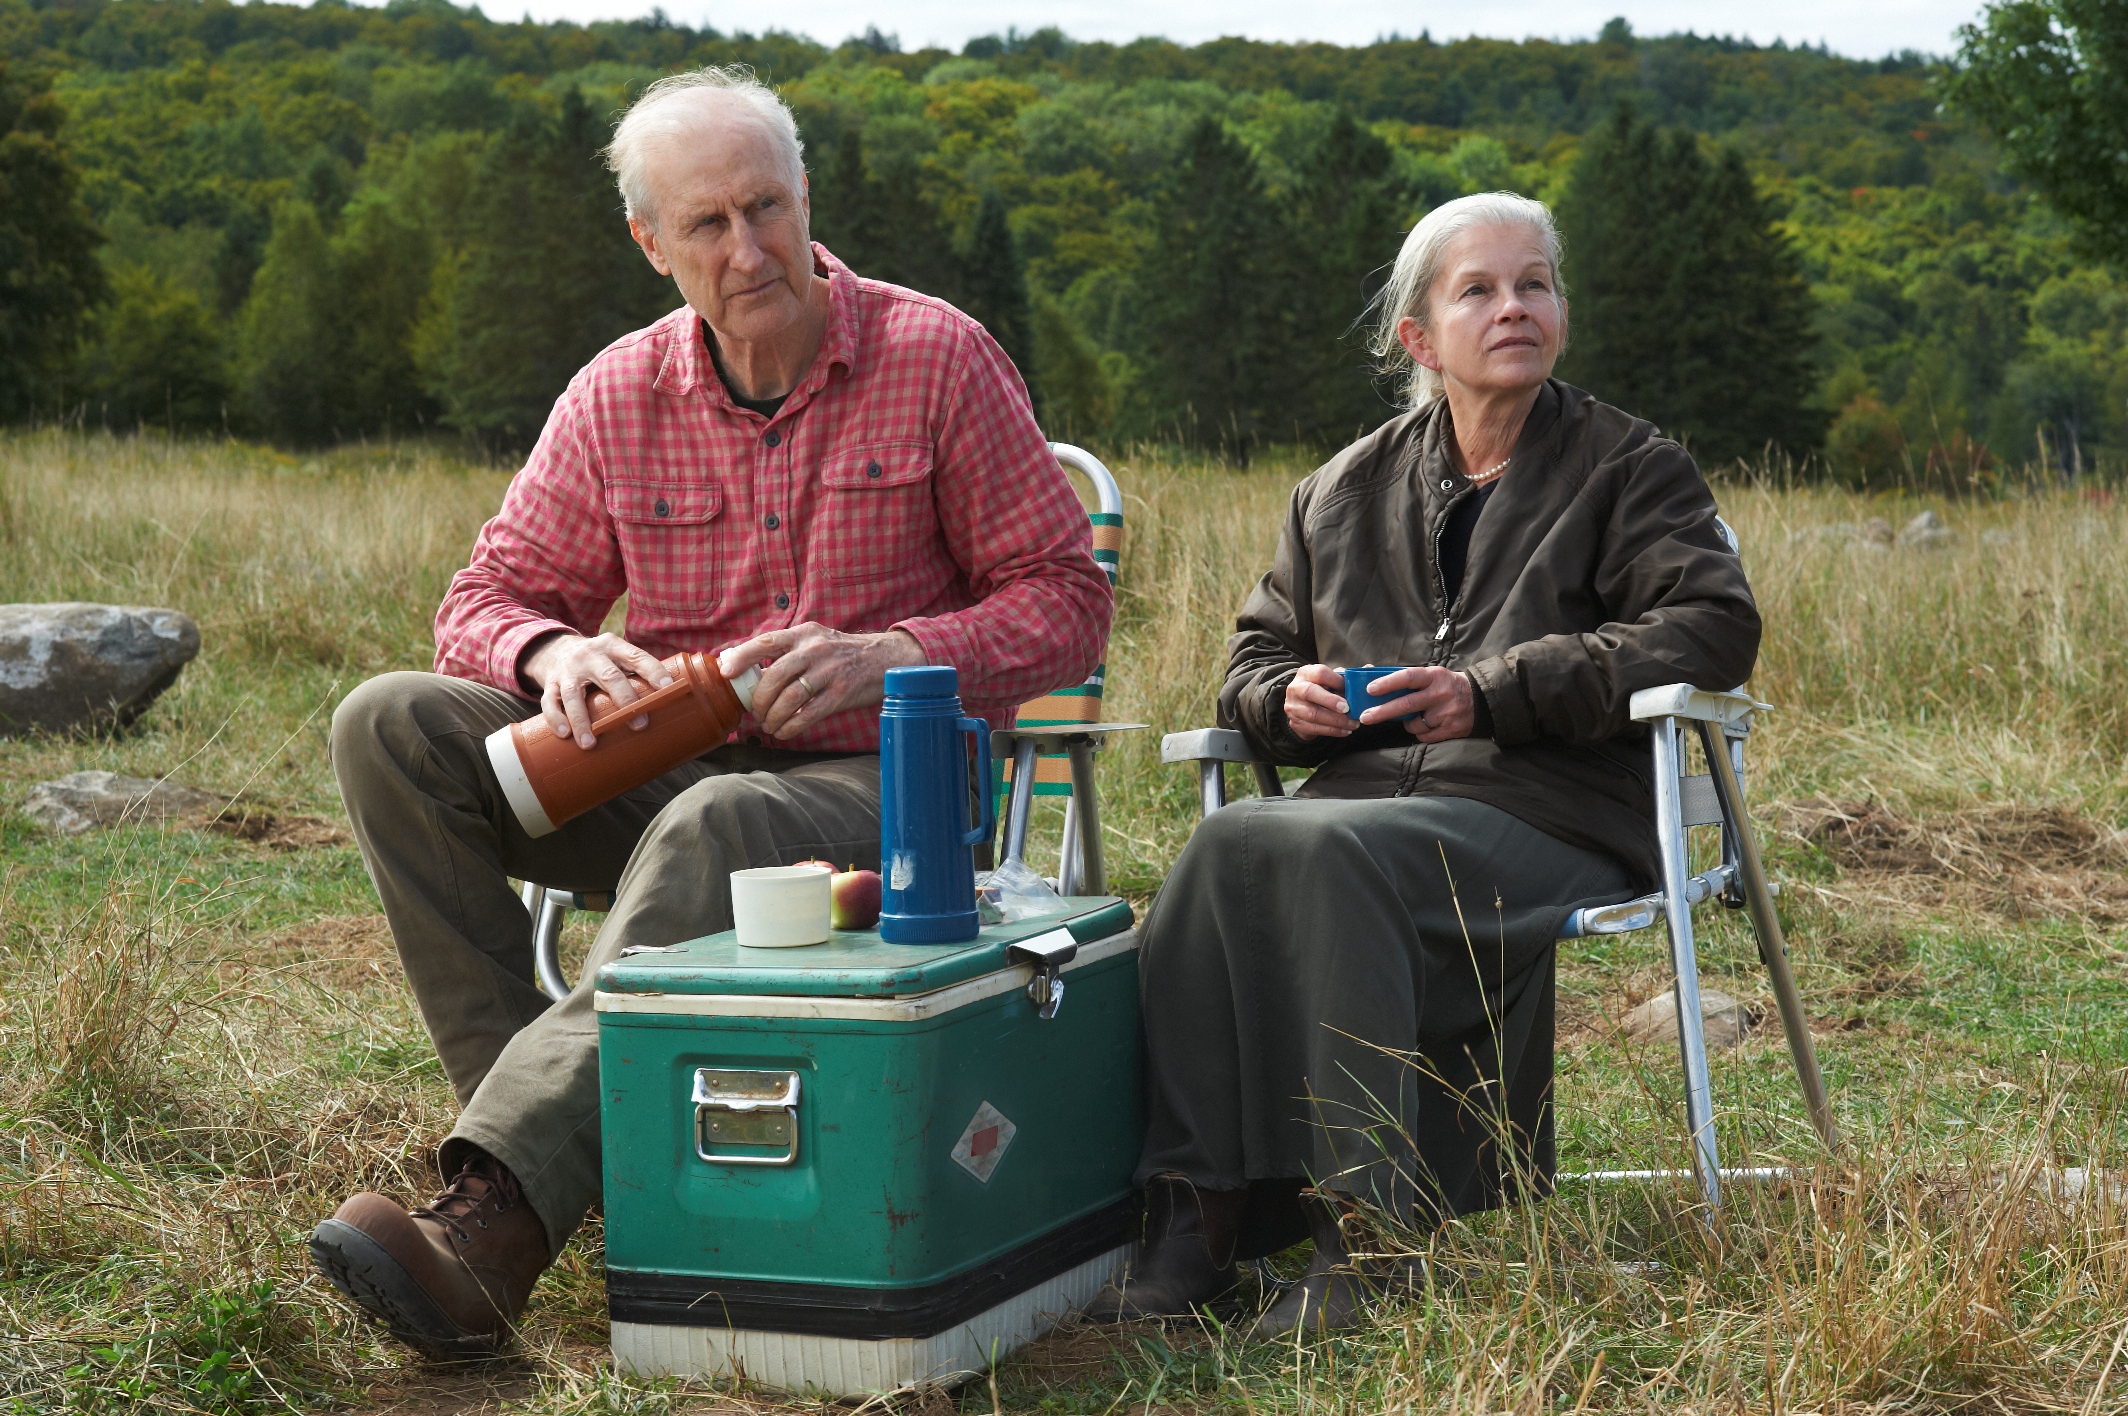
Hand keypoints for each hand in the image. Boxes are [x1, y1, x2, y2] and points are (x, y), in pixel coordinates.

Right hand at [521, 632, 673, 749]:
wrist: (556, 649)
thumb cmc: (600, 661)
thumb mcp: (617, 657)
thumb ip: (638, 674)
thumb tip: (674, 703)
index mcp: (612, 646)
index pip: (636, 657)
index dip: (652, 670)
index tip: (668, 686)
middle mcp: (590, 655)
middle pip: (609, 676)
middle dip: (625, 700)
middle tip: (640, 724)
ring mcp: (568, 670)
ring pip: (574, 694)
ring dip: (582, 719)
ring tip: (590, 744)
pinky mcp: (550, 683)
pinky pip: (550, 701)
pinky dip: (556, 718)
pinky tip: (564, 734)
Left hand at [717, 623, 925, 740]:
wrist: (885, 659)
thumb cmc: (842, 653)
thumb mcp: (815, 641)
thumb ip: (785, 652)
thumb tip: (743, 666)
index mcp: (804, 634)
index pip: (766, 642)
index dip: (742, 657)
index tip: (726, 673)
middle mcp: (815, 650)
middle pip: (775, 676)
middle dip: (759, 700)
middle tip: (756, 712)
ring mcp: (830, 672)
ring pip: (790, 698)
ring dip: (773, 717)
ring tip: (769, 725)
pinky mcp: (841, 694)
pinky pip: (808, 715)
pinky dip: (791, 727)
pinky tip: (784, 732)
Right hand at [1284, 664, 1355, 740]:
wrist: (1300, 706)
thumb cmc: (1321, 690)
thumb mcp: (1329, 680)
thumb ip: (1346, 677)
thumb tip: (1369, 668)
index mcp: (1306, 673)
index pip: (1319, 673)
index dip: (1336, 681)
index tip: (1350, 690)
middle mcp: (1295, 688)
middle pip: (1310, 692)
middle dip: (1331, 701)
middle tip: (1348, 709)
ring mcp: (1293, 707)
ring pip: (1313, 714)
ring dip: (1335, 721)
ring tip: (1352, 724)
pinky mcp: (1295, 723)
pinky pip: (1314, 729)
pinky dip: (1332, 731)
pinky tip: (1345, 731)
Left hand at [1364, 665, 1475, 743]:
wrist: (1479, 698)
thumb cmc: (1446, 685)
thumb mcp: (1432, 676)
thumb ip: (1410, 681)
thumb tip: (1376, 688)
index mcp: (1434, 676)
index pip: (1408, 677)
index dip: (1388, 683)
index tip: (1370, 690)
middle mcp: (1440, 693)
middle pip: (1407, 704)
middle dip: (1383, 712)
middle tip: (1365, 717)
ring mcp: (1447, 713)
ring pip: (1414, 724)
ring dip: (1408, 724)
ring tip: (1418, 716)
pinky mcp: (1451, 729)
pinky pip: (1425, 736)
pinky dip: (1421, 732)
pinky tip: (1429, 724)